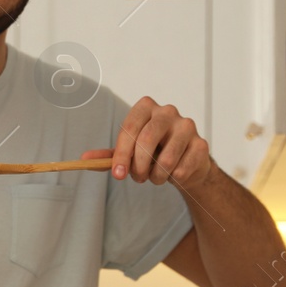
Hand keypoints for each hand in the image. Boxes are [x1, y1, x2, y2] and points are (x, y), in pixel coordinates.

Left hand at [83, 95, 212, 187]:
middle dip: (138, 167)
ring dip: (156, 177)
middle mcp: (167, 111)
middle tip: (137, 178)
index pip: (130, 129)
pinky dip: (173, 179)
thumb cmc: (153, 152)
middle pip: (147, 140)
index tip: (117, 174)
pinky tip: (175, 174)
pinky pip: (182, 170)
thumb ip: (109, 156)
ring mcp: (187, 126)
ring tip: (156, 176)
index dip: (122, 154)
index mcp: (146, 107)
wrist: (186, 163)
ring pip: (165, 160)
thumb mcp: (129, 152)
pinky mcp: (201, 144)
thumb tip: (84, 160)